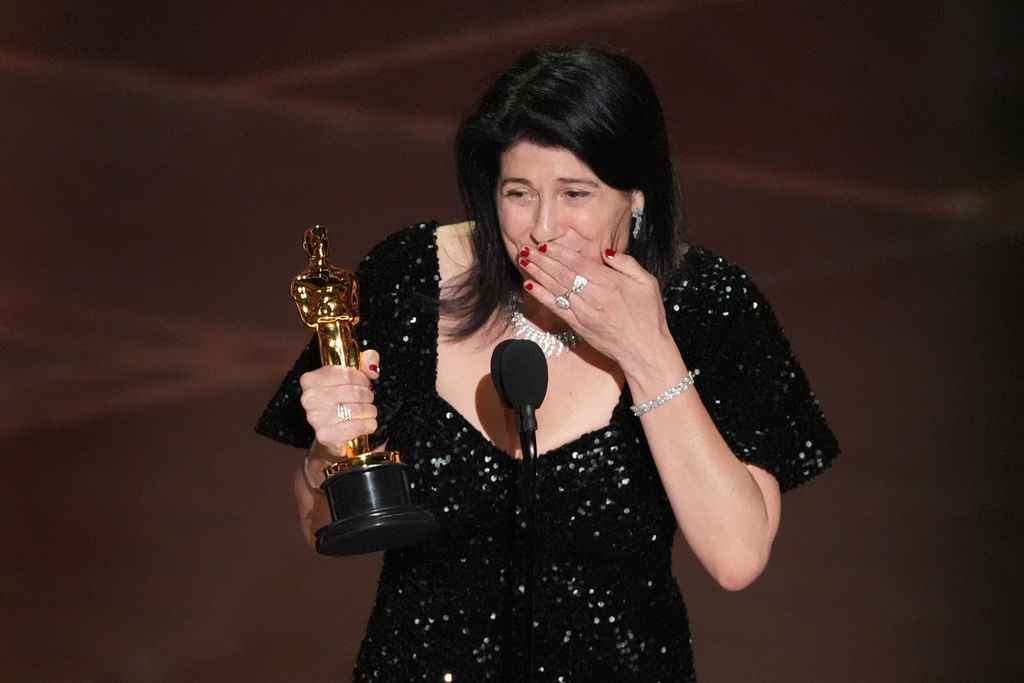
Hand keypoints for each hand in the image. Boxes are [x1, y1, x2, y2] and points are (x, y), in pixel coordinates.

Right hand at [298, 349, 380, 459]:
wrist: (333, 435)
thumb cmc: (341, 402)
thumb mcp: (352, 375)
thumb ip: (366, 360)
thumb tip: (373, 369)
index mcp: (311, 380)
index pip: (346, 373)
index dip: (362, 379)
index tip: (364, 384)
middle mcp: (309, 398)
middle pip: (354, 392)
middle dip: (367, 396)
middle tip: (367, 400)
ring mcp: (316, 418)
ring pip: (359, 409)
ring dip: (370, 410)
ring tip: (367, 412)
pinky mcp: (327, 435)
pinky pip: (359, 426)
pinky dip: (370, 424)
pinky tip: (367, 424)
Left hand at [519, 243, 671, 365]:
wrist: (645, 351)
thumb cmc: (649, 317)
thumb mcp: (647, 283)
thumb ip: (627, 264)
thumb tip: (607, 253)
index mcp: (611, 283)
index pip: (578, 264)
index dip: (559, 253)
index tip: (545, 244)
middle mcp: (594, 297)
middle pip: (562, 274)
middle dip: (542, 260)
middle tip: (525, 248)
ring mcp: (584, 313)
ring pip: (556, 289)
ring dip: (537, 274)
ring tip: (523, 261)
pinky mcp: (579, 326)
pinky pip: (556, 309)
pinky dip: (541, 297)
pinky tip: (529, 286)